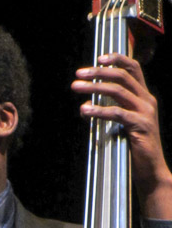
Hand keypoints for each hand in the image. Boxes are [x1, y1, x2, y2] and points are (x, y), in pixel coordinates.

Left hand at [71, 53, 171, 218]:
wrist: (151, 170)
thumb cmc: (134, 147)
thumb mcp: (125, 124)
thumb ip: (113, 110)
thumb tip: (88, 104)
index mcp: (144, 97)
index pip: (133, 69)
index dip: (117, 59)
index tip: (99, 57)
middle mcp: (147, 100)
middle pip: (123, 76)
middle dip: (99, 72)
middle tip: (79, 73)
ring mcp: (145, 112)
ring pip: (118, 91)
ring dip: (94, 88)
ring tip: (76, 87)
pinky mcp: (140, 126)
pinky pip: (117, 113)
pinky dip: (99, 110)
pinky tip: (85, 111)